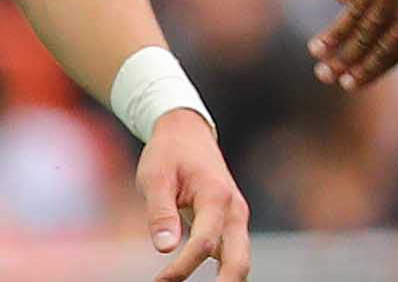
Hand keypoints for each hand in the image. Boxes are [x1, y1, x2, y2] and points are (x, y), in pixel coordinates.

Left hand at [137, 109, 249, 280]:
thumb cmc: (168, 153)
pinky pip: (231, 254)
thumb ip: (160, 213)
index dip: (180, 270)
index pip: (204, 243)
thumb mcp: (155, 178)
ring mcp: (235, 216)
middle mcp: (234, 209)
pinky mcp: (229, 222)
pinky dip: (221, 273)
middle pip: (240, 260)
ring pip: (239, 260)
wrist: (187, 132)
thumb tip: (165, 249)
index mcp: (216, 196)